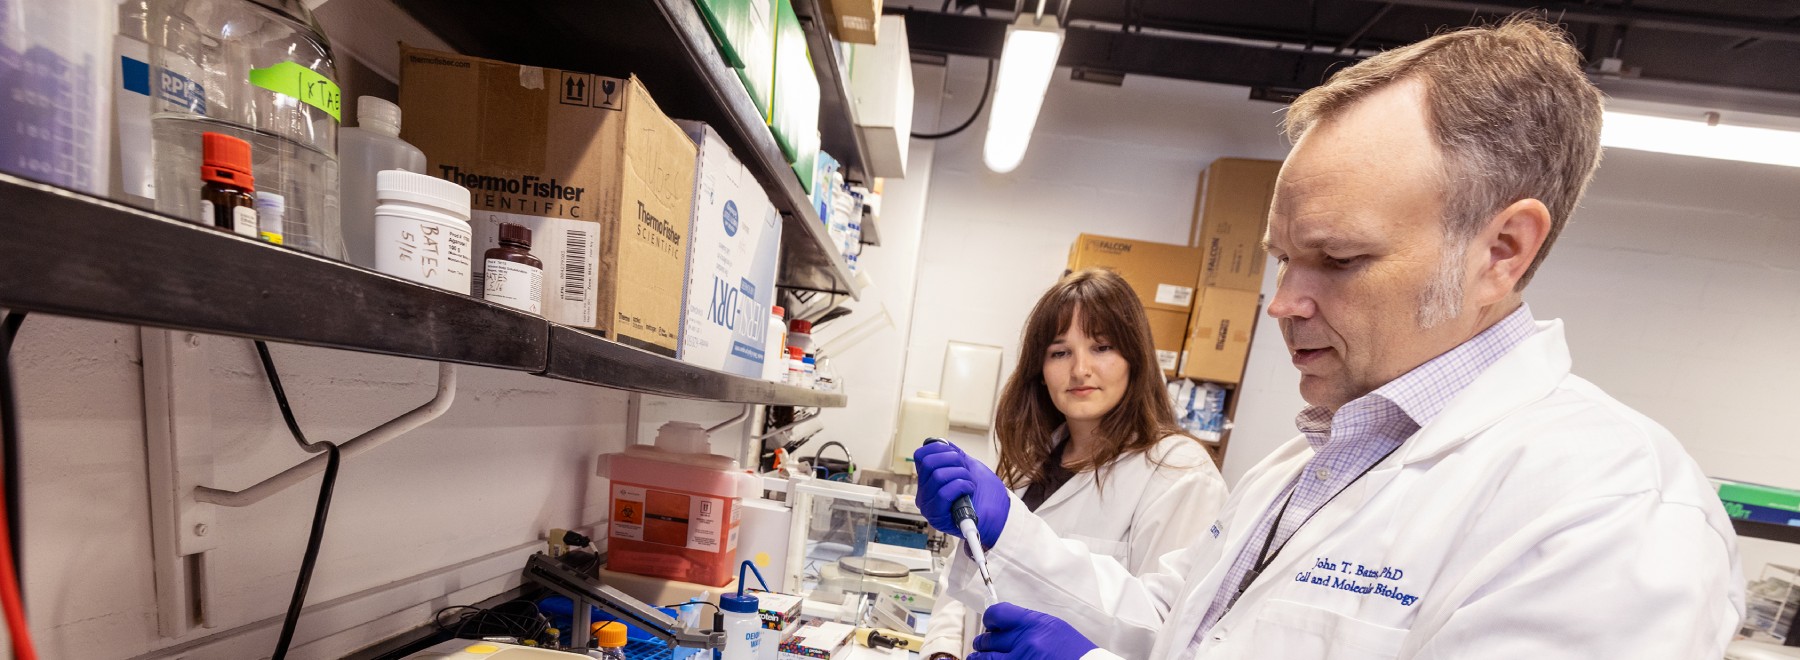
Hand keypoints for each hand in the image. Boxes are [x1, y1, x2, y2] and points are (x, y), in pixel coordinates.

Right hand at [914, 441, 1008, 547]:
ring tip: (970, 484)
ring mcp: (929, 505)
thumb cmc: (987, 495)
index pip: (921, 456)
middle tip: (966, 470)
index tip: (956, 455)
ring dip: (961, 475)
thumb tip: (941, 443)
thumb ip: (954, 455)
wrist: (1001, 517)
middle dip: (953, 460)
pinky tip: (969, 493)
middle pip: (928, 463)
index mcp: (930, 480)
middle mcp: (925, 493)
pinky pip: (944, 492)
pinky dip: (962, 486)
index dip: (939, 449)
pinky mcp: (936, 516)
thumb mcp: (970, 467)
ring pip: (938, 476)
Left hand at [969, 603, 1098, 659]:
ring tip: (976, 657)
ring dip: (978, 658)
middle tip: (982, 643)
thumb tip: (1003, 626)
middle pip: (988, 639)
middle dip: (983, 642)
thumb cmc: (1075, 652)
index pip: (997, 614)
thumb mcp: (1054, 629)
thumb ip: (1028, 625)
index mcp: (1034, 624)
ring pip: (985, 659)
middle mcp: (1024, 643)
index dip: (989, 619)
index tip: (989, 623)